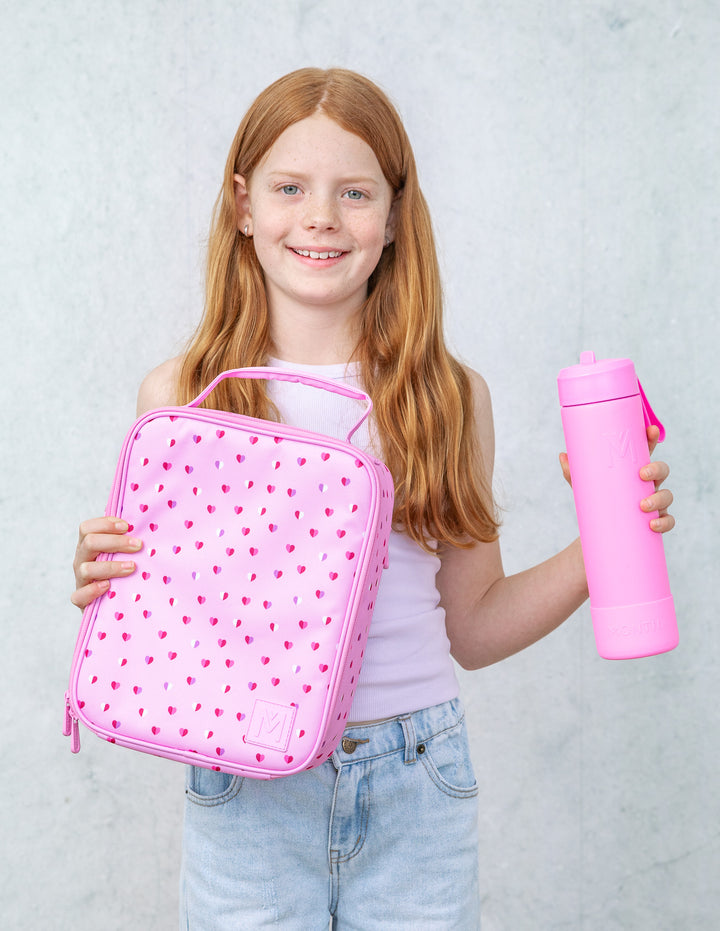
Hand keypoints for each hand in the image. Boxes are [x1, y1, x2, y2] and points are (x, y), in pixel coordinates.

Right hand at [71, 517, 141, 608]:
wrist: (110, 602)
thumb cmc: (120, 571)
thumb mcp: (120, 553)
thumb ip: (126, 541)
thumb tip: (147, 528)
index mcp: (88, 545)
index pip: (87, 528)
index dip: (105, 524)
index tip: (127, 526)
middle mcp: (82, 560)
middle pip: (89, 543)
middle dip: (115, 542)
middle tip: (138, 545)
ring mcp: (80, 579)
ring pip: (86, 568)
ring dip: (111, 566)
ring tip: (131, 567)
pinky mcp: (81, 599)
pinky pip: (79, 595)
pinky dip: (93, 590)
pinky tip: (108, 586)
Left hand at [559, 424, 674, 534]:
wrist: (600, 530)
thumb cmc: (596, 500)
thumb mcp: (583, 485)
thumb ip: (573, 471)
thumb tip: (563, 455)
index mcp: (633, 470)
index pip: (646, 450)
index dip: (652, 438)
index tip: (651, 430)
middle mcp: (648, 483)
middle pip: (662, 470)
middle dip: (656, 469)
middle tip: (642, 475)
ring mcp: (655, 501)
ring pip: (667, 496)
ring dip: (659, 499)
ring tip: (643, 506)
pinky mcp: (656, 520)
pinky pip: (669, 520)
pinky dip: (665, 522)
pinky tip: (653, 524)